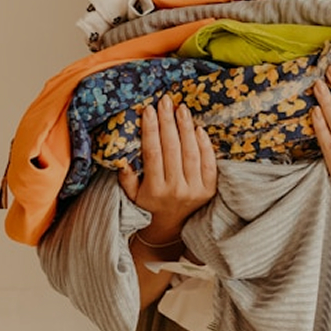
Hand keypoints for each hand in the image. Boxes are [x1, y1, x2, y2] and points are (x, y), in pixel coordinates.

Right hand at [118, 95, 217, 242]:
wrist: (171, 229)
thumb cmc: (149, 206)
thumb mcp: (132, 197)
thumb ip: (126, 179)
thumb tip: (121, 160)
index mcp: (155, 190)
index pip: (153, 153)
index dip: (151, 130)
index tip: (148, 110)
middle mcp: (176, 190)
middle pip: (172, 149)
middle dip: (168, 122)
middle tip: (166, 101)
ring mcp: (195, 190)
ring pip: (191, 153)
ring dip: (186, 128)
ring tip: (181, 109)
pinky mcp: (209, 190)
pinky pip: (209, 163)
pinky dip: (205, 145)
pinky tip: (198, 128)